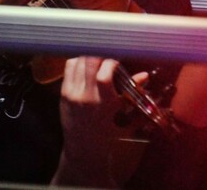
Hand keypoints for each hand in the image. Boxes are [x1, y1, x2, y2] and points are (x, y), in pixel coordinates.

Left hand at [53, 56, 124, 185]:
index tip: (118, 62)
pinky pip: (69, 67)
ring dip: (89, 55)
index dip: (113, 61)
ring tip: (98, 58)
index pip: (104, 71)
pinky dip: (78, 61)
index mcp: (102, 103)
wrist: (84, 153)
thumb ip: (133, 93)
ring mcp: (70, 93)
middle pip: (89, 60)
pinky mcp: (62, 92)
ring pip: (77, 60)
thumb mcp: (125, 116)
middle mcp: (84, 95)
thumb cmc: (109, 137)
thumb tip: (144, 75)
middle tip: (108, 55)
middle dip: (100, 53)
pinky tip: (86, 64)